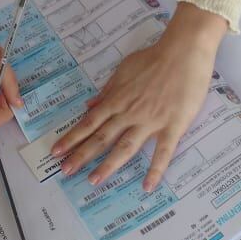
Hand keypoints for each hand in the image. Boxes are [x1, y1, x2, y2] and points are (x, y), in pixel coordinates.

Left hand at [52, 3, 225, 191]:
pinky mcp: (173, 126)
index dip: (72, 138)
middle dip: (81, 155)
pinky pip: (163, 152)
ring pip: (125, 147)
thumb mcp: (124, 69)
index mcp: (117, 99)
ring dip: (108, 165)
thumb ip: (107, 90)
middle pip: (101, 137)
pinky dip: (155, 170)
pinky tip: (147, 187)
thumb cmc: (154, 58)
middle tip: (65, 171)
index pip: (89, 122)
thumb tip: (88, 105)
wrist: (184, 52)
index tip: (56, 151)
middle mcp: (129, 113)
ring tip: (93, 181)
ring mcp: (150, 121)